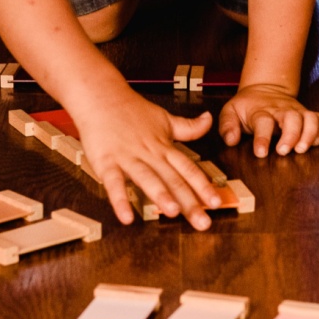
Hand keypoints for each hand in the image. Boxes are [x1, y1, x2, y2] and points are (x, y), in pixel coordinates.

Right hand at [74, 87, 218, 229]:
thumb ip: (188, 127)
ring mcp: (128, 158)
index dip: (203, 186)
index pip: (188, 169)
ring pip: (148, 178)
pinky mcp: (107, 162)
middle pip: (173, 179)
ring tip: (174, 212)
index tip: (217, 203)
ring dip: (161, 195)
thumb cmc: (132, 110)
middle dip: (189, 202)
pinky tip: (127, 218)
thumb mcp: (165, 119)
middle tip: (203, 223)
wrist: (101, 96)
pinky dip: (120, 200)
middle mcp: (150, 154)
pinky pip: (114, 183)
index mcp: (164, 148)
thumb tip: (209, 120)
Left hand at [218, 84, 318, 157]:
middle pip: (292, 118)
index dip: (262, 138)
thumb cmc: (246, 107)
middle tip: (283, 151)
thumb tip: (231, 140)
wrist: (264, 88)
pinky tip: (315, 143)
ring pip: (310, 118)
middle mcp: (281, 110)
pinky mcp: (308, 114)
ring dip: (309, 134)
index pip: (263, 122)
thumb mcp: (230, 112)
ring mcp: (297, 111)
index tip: (261, 153)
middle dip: (290, 135)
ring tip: (301, 149)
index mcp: (261, 111)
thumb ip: (227, 126)